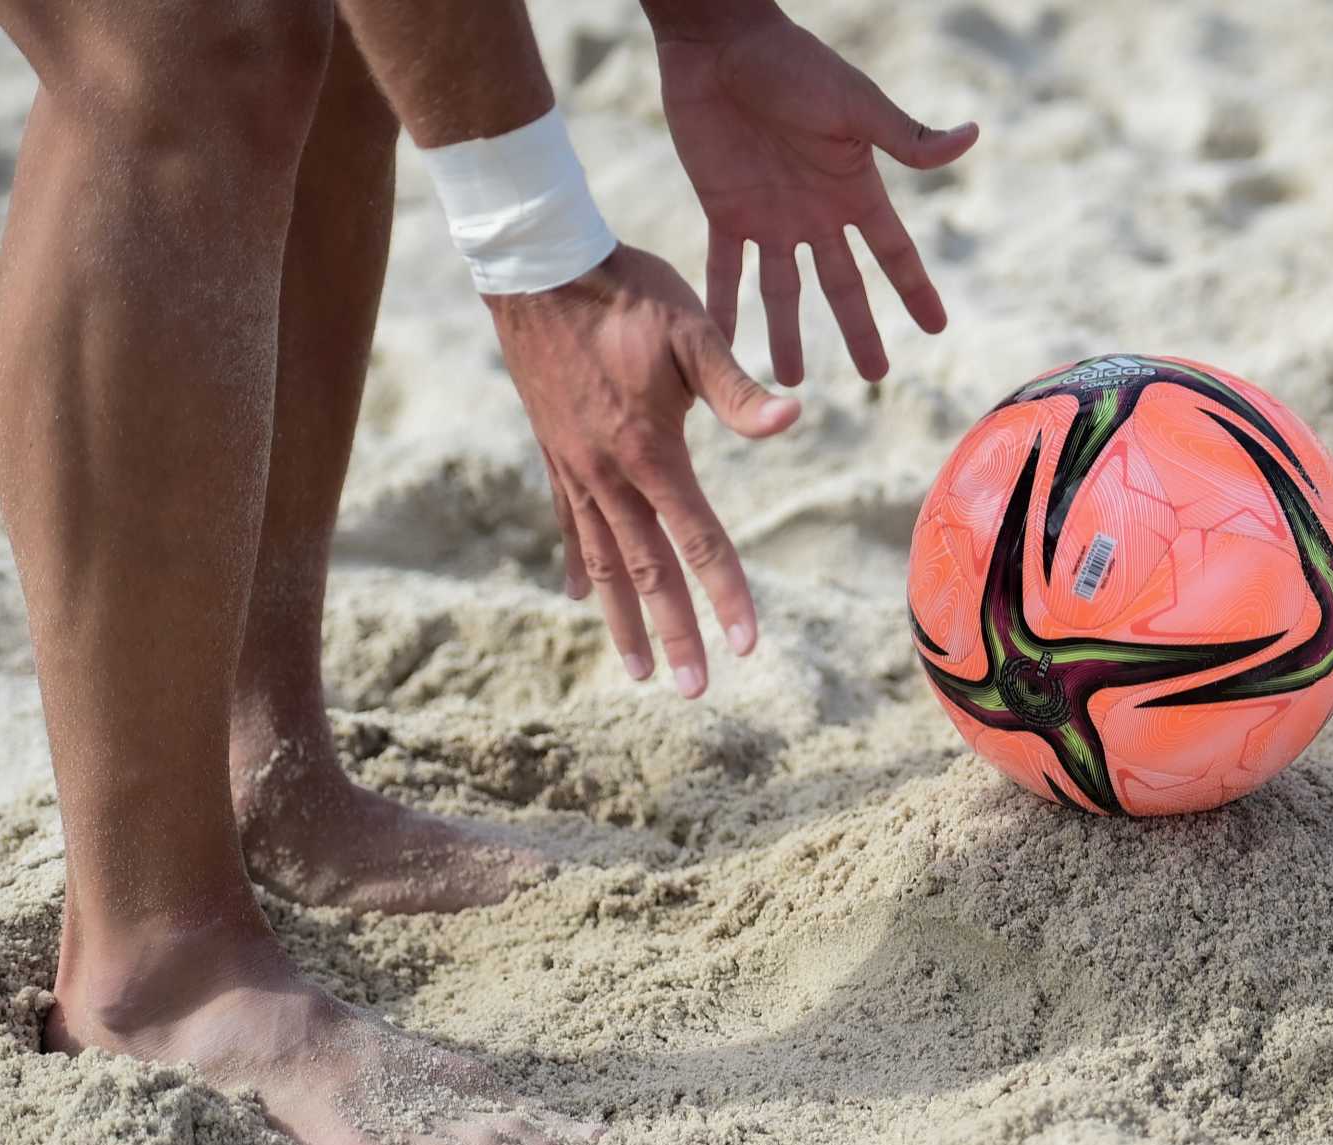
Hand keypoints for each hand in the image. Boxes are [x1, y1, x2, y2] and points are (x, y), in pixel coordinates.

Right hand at [487, 244, 798, 697]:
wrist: (538, 267)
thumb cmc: (628, 292)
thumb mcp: (693, 332)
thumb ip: (738, 388)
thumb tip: (793, 420)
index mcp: (650, 452)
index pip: (698, 540)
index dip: (725, 594)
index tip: (745, 646)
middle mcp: (608, 473)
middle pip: (647, 571)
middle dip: (673, 634)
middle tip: (691, 690)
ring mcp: (576, 468)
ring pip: (603, 561)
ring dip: (621, 620)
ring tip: (637, 671)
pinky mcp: (556, 454)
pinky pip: (568, 524)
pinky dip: (579, 565)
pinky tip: (578, 596)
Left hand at [649, 3, 977, 383]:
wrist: (722, 42)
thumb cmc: (793, 64)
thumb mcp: (856, 104)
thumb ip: (907, 137)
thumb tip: (973, 137)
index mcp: (854, 187)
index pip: (894, 252)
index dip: (915, 290)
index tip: (937, 328)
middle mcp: (816, 211)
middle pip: (843, 285)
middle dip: (859, 329)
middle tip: (873, 376)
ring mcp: (770, 215)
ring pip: (783, 290)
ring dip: (787, 334)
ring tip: (788, 382)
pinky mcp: (724, 209)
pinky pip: (723, 270)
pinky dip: (722, 305)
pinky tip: (720, 343)